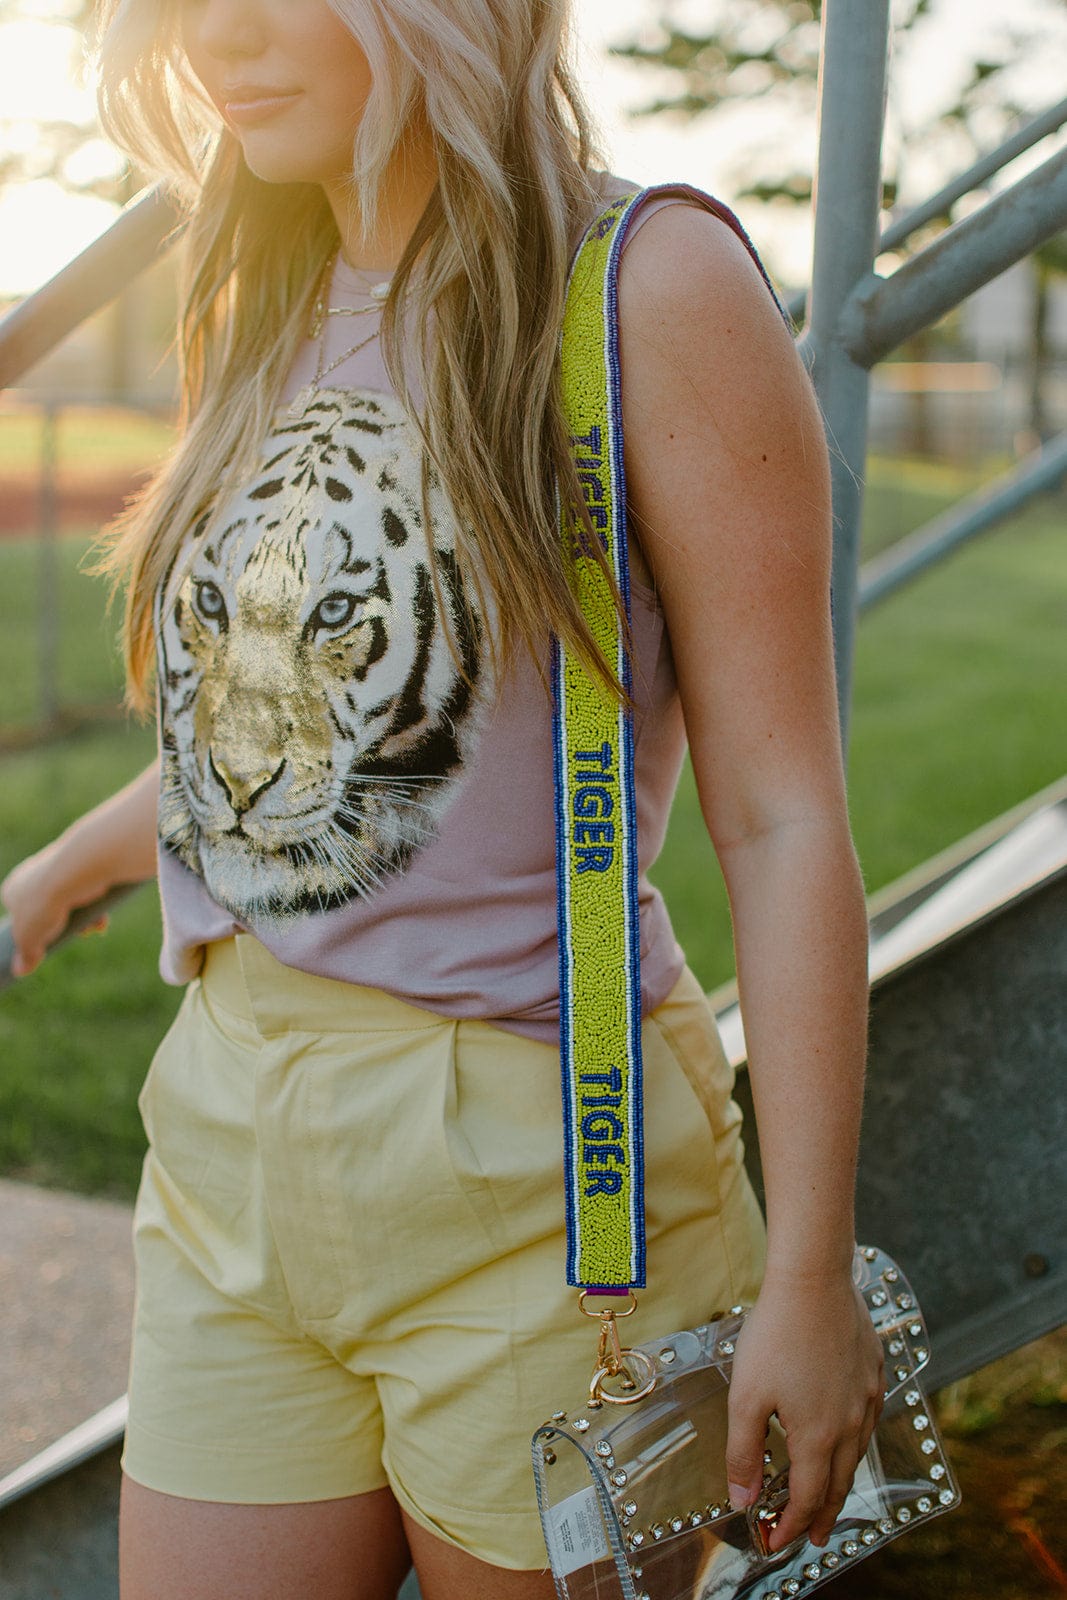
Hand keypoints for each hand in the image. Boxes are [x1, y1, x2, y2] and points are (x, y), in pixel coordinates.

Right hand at [1, 840, 101, 976]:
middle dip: (64, 928)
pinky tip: (101, 919)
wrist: (74, 873)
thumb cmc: (44, 904)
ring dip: (82, 921)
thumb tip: (20, 971)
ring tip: (92, 928)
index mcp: (12, 888)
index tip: (46, 947)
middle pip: (48, 911)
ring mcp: (57, 867)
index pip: (20, 915)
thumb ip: (25, 956)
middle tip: (76, 936)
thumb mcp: (29, 938)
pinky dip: (93, 907)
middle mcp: (32, 874)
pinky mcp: (81, 865)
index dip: (34, 933)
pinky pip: (87, 891)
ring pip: (70, 903)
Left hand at [724, 1267, 884, 1551]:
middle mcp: (851, 1424)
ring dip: (840, 1480)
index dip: (790, 1525)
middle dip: (822, 1515)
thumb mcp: (746, 1397)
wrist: (814, 1279)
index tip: (776, 1540)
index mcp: (819, 1437)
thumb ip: (743, 1453)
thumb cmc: (776, 1334)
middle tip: (811, 1536)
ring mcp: (867, 1397)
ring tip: (829, 1493)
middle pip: (839, 1484)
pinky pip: (868, 1419)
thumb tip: (742, 1499)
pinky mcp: (874, 1371)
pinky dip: (855, 1441)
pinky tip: (846, 1434)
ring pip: (857, 1453)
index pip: (808, 1499)